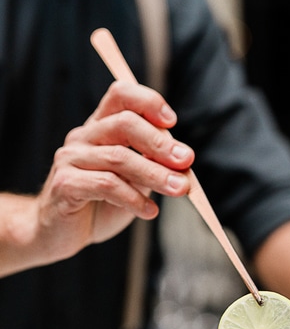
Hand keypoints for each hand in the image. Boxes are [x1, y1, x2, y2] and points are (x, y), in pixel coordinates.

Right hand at [33, 80, 193, 258]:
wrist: (63, 234)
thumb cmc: (102, 202)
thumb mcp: (135, 179)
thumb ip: (154, 163)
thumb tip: (184, 158)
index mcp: (101, 127)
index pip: (121, 95)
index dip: (148, 102)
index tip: (172, 122)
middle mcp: (83, 137)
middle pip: (124, 123)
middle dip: (160, 142)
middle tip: (186, 161)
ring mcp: (70, 158)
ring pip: (119, 157)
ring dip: (156, 174)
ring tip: (180, 189)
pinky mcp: (65, 184)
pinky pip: (106, 185)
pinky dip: (134, 199)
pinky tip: (150, 211)